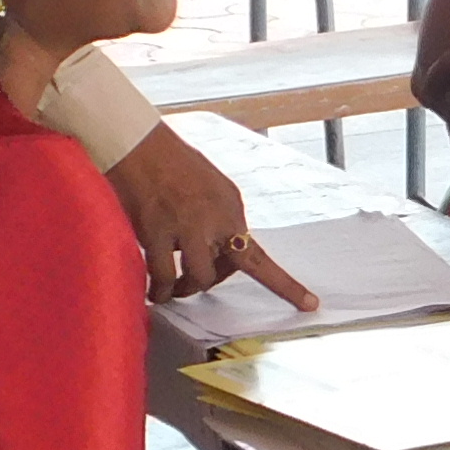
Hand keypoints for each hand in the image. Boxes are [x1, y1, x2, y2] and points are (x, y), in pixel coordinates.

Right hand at [109, 120, 272, 303]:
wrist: (140, 145)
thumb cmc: (171, 164)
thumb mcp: (212, 188)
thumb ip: (221, 220)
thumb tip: (221, 251)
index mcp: (232, 207)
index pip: (261, 255)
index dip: (286, 285)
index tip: (309, 305)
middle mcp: (217, 219)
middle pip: (226, 270)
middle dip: (210, 279)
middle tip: (191, 280)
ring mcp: (189, 226)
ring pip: (199, 277)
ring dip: (185, 289)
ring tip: (172, 290)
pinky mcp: (158, 232)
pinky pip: (163, 275)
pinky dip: (159, 289)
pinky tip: (155, 292)